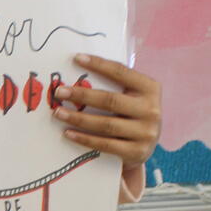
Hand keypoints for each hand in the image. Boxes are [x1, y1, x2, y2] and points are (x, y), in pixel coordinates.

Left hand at [51, 54, 161, 169]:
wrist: (145, 147)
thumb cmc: (132, 115)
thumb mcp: (132, 97)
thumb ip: (114, 86)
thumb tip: (78, 73)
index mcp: (150, 89)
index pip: (121, 73)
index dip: (99, 64)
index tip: (77, 58)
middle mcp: (151, 110)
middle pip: (110, 100)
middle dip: (82, 95)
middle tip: (59, 92)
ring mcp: (146, 133)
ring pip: (106, 124)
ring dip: (78, 118)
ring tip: (58, 113)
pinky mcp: (137, 152)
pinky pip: (105, 145)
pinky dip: (84, 139)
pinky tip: (68, 133)